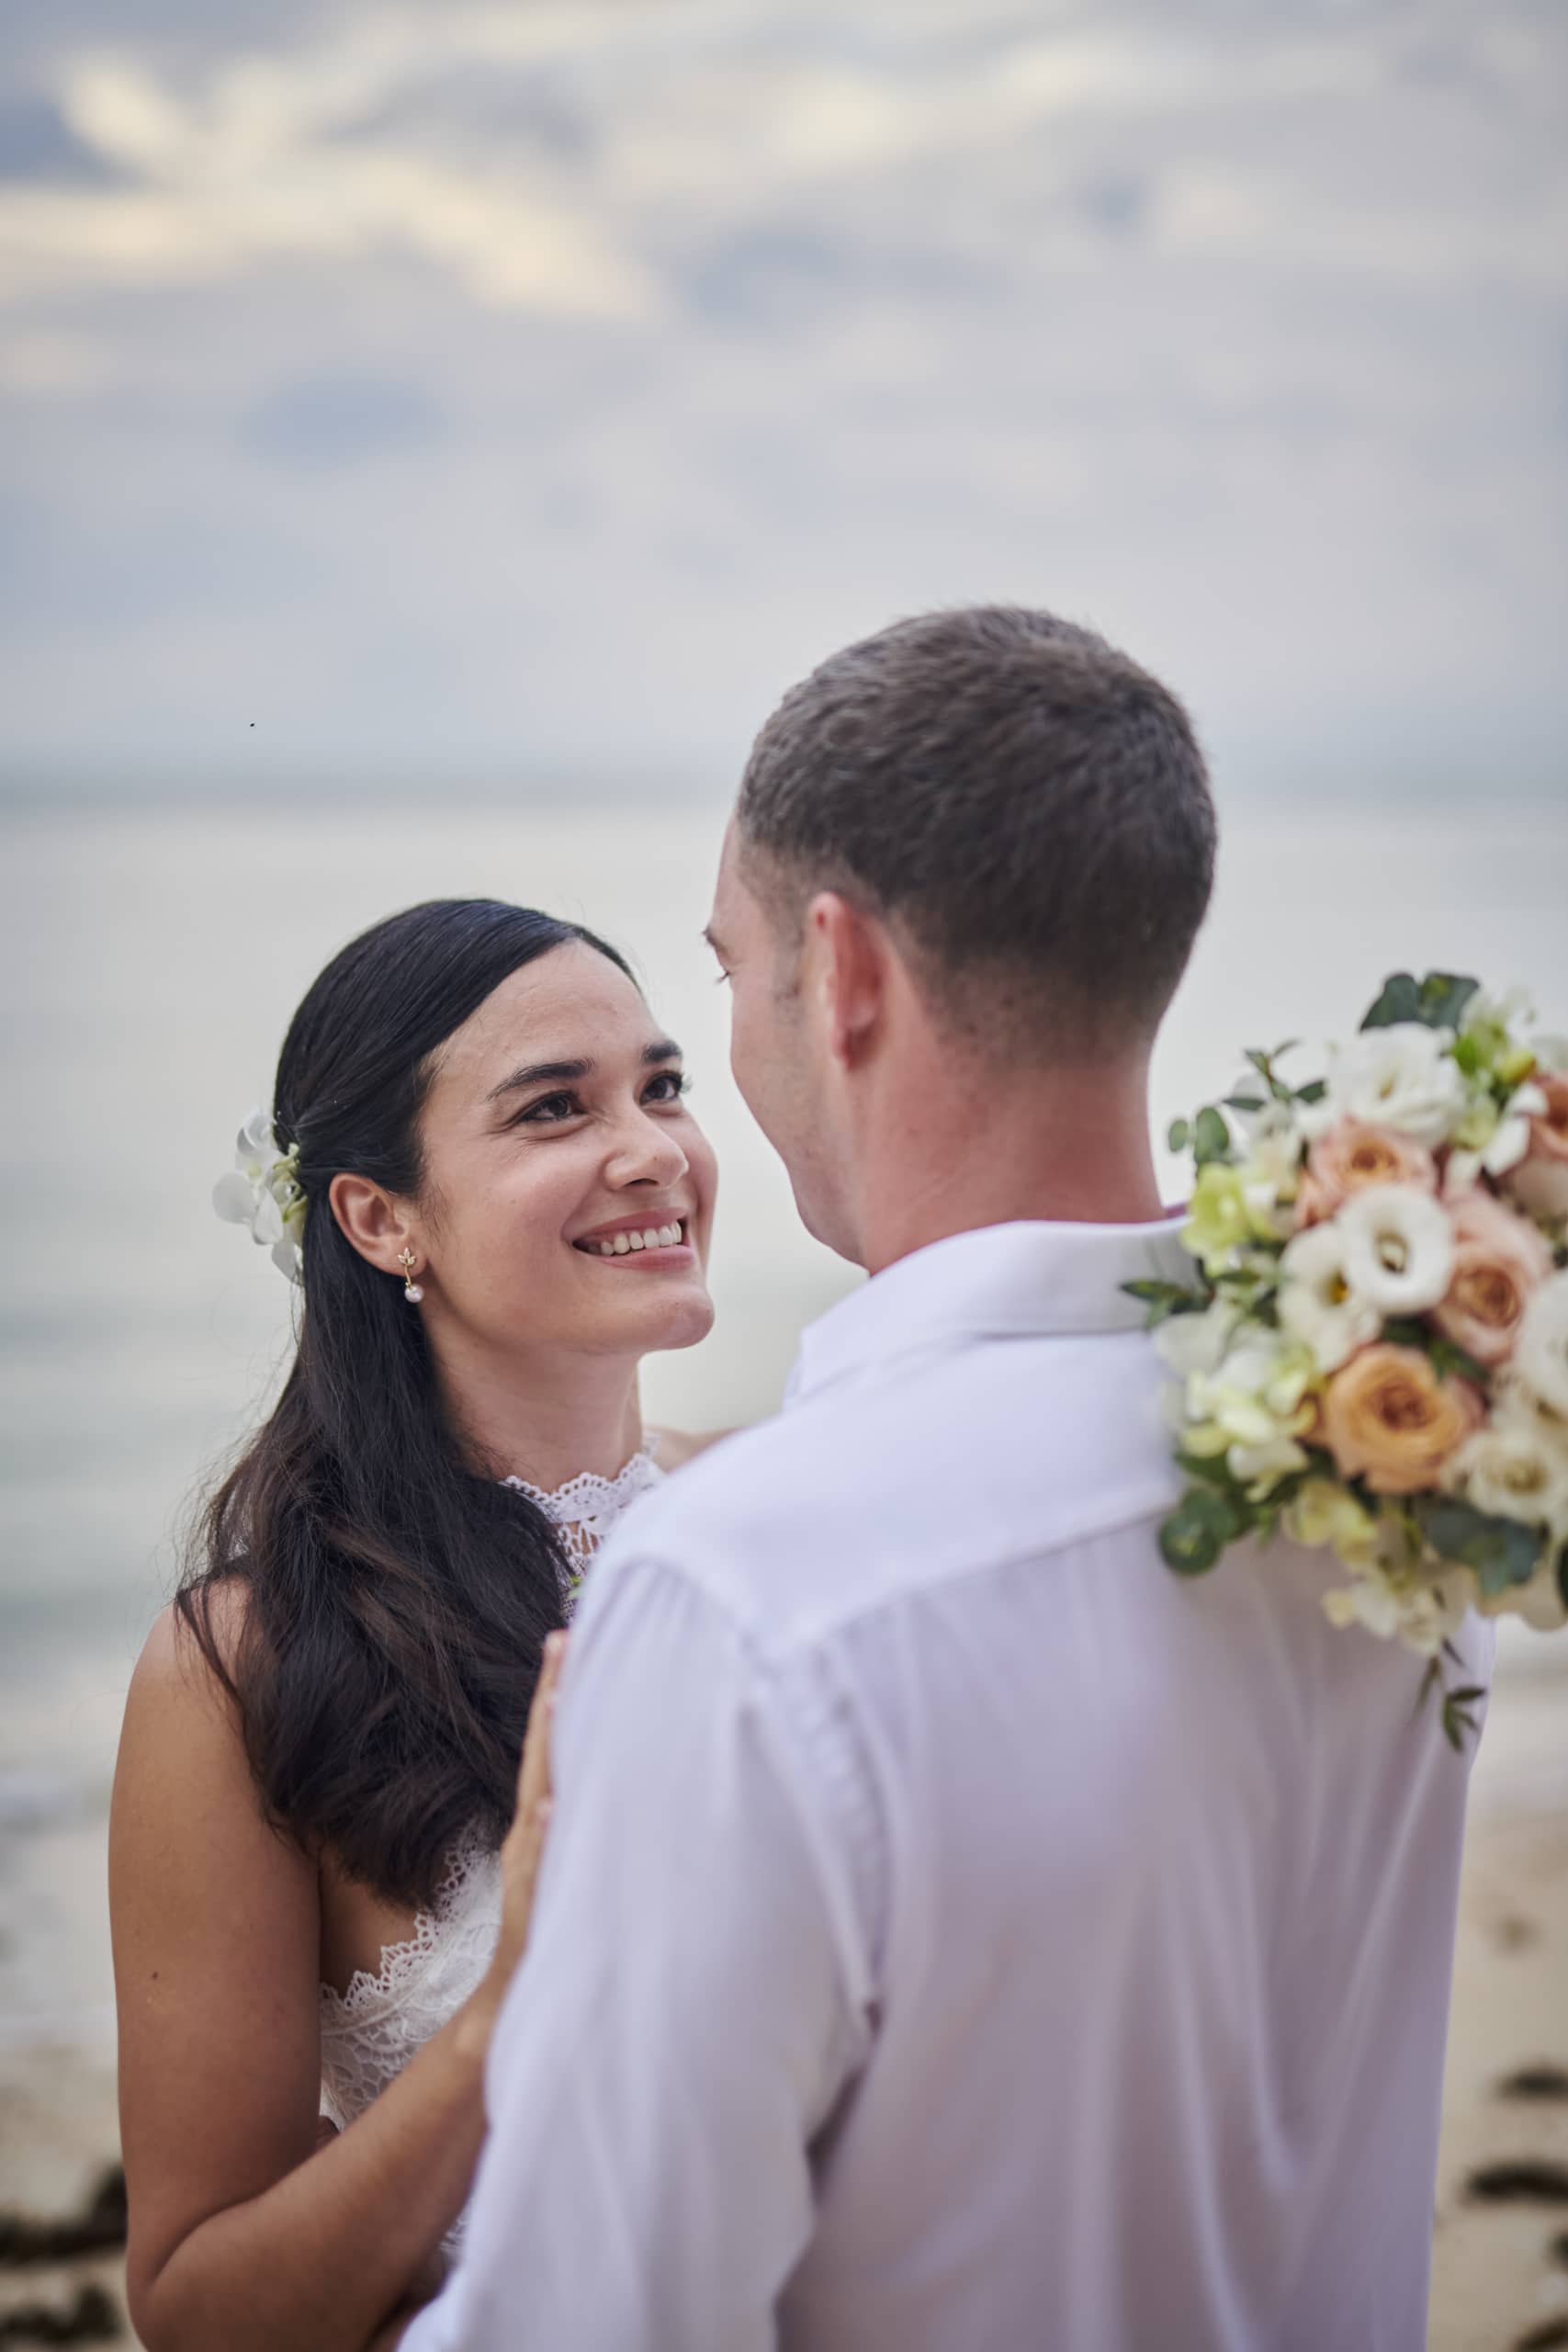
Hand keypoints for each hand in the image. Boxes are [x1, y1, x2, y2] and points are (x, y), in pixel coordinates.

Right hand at [484, 1630, 565, 1998]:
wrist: (507, 2009)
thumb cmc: (545, 1932)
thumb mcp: (563, 1866)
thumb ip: (573, 1825)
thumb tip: (598, 1782)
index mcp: (538, 1822)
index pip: (548, 1746)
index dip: (555, 1693)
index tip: (567, 1637)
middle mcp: (529, 1835)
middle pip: (541, 1754)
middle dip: (550, 1696)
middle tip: (562, 1639)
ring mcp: (529, 1869)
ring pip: (539, 1800)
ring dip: (548, 1750)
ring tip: (560, 1697)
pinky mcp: (533, 1909)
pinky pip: (539, 1868)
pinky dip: (544, 1836)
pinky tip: (552, 1808)